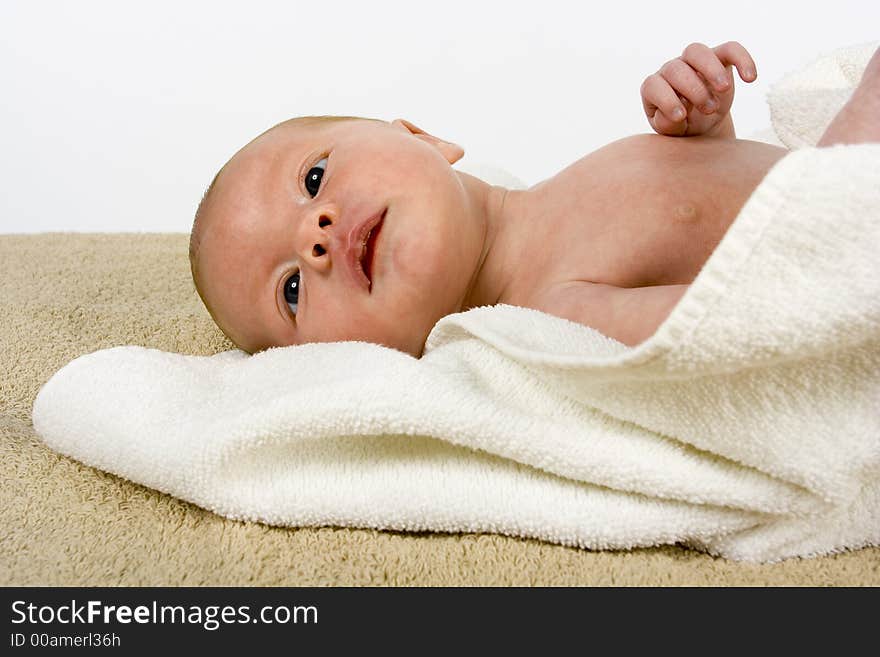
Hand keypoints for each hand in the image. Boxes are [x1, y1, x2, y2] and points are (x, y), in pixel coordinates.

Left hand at [641, 41, 756, 136]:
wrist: (701, 124)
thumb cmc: (682, 127)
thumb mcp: (672, 131)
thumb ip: (667, 123)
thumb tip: (677, 112)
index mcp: (654, 88)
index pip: (653, 86)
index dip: (666, 100)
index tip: (681, 117)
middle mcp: (670, 71)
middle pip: (676, 68)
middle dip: (693, 89)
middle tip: (708, 109)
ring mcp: (693, 62)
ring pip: (697, 51)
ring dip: (711, 69)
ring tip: (723, 89)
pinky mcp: (718, 58)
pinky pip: (730, 49)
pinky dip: (742, 59)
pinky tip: (750, 78)